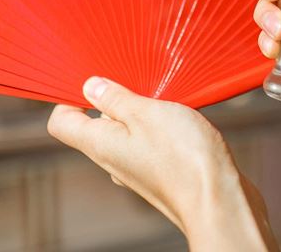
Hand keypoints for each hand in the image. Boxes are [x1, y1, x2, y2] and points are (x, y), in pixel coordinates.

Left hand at [47, 78, 276, 250]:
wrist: (218, 199)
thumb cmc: (182, 155)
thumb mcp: (146, 113)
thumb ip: (115, 99)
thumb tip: (89, 86)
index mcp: (100, 145)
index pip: (62, 122)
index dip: (69, 98)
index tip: (93, 81)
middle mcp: (112, 160)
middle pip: (96, 125)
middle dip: (114, 100)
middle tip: (140, 83)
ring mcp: (136, 170)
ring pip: (126, 134)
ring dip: (141, 114)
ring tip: (166, 102)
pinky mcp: (159, 174)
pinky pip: (148, 144)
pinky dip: (159, 129)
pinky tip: (181, 122)